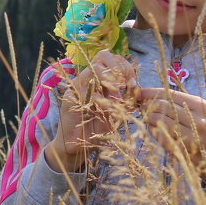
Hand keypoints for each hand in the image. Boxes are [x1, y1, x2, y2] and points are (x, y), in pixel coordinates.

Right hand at [45, 50, 136, 172]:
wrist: (75, 148)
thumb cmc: (96, 129)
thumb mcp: (116, 112)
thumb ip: (124, 99)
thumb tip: (135, 86)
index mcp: (98, 79)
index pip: (111, 58)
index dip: (124, 66)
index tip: (132, 82)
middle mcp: (86, 79)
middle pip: (102, 55)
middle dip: (118, 67)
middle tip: (125, 85)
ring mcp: (77, 87)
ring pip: (94, 68)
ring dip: (111, 81)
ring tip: (117, 99)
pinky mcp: (70, 99)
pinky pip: (86, 89)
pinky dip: (100, 98)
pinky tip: (106, 109)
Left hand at [136, 88, 205, 185]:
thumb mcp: (200, 113)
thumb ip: (178, 104)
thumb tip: (148, 95)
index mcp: (200, 105)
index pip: (169, 93)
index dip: (150, 92)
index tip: (138, 93)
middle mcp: (197, 119)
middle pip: (162, 105)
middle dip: (147, 105)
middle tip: (141, 108)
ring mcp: (192, 136)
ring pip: (160, 120)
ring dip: (148, 118)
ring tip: (147, 118)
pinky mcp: (185, 150)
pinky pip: (161, 137)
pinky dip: (153, 132)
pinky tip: (153, 130)